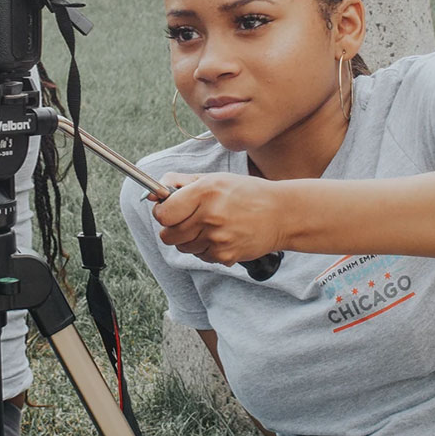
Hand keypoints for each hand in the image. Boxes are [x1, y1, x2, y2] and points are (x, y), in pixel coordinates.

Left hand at [151, 172, 288, 264]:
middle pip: (168, 235)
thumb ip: (180, 183)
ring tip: (210, 227)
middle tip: (189, 220)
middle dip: (173, 228)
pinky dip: (207, 249)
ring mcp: (218, 238)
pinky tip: (223, 236)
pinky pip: (201, 257)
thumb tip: (152, 192)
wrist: (282, 214)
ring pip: (183, 248)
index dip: (162, 213)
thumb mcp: (214, 178)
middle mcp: (210, 216)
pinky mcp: (225, 255)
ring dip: (190, 240)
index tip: (168, 210)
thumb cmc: (246, 193)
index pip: (163, 213)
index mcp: (205, 192)